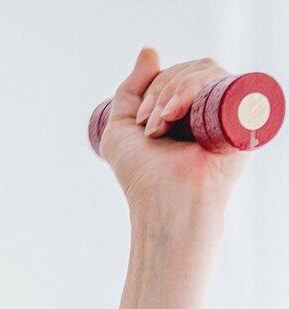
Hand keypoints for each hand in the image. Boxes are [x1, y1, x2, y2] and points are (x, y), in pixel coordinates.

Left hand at [99, 48, 250, 219]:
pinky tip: (177, 114)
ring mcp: (226, 110)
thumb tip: (150, 50)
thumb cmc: (142, 176)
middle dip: (160, 91)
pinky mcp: (243, 115)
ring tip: (160, 126)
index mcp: (184, 110)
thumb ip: (129, 90)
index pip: (175, 74)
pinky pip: (223, 79)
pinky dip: (193, 88)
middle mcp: (208, 108)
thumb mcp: (120, 129)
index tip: (139, 124)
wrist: (164, 201)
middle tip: (150, 128)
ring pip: (204, 69)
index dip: (152, 88)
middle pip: (190, 67)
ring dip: (172, 92)